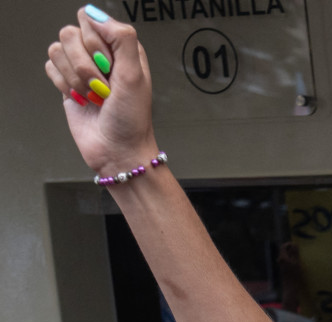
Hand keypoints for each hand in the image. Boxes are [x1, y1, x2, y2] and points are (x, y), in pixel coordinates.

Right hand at [46, 9, 157, 176]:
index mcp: (120, 47)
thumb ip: (122, 38)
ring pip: (57, 50)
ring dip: (76, 78)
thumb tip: (94, 15)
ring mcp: (81, 67)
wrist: (117, 150)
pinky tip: (81, 99)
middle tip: (103, 87)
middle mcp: (100, 53)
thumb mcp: (135, 76)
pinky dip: (64, 86)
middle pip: (70, 33)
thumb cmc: (131, 118)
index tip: (109, 66)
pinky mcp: (66, 81)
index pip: (91, 20)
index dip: (95, 43)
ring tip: (94, 96)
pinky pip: (50, 67)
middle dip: (85, 66)